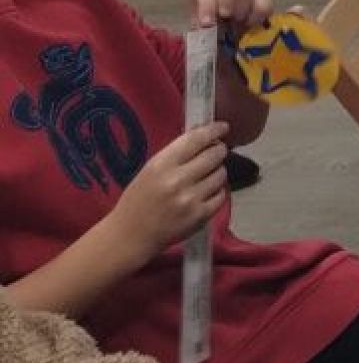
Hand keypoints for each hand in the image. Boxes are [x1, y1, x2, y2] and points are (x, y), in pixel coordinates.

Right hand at [111, 126, 229, 262]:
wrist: (131, 235)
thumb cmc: (138, 200)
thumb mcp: (150, 170)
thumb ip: (175, 156)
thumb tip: (204, 140)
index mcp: (161, 165)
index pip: (195, 139)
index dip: (213, 131)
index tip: (222, 127)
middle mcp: (177, 180)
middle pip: (214, 155)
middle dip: (219, 150)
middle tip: (217, 151)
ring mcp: (191, 199)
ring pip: (221, 174)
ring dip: (218, 171)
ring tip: (207, 175)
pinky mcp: (200, 216)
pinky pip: (221, 195)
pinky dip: (217, 191)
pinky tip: (206, 192)